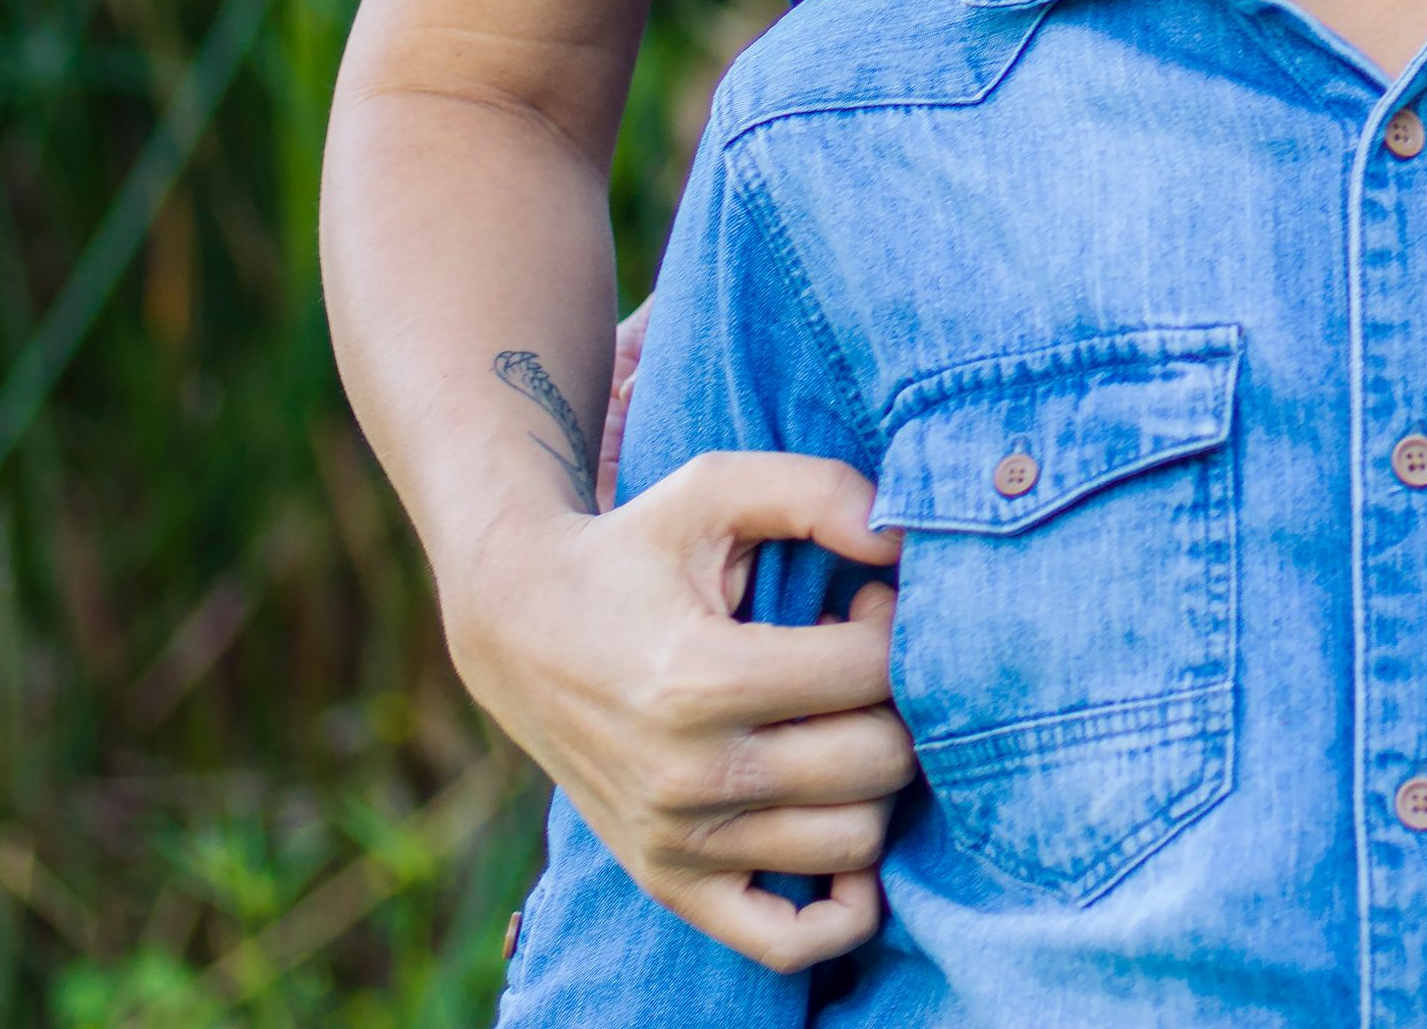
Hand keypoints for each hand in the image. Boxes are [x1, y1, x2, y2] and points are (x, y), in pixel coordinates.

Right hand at [443, 451, 914, 968]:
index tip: (868, 597)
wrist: (521, 627)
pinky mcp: (672, 883)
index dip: (895, 621)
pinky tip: (842, 825)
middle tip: (861, 658)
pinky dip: (842, 907)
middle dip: (898, 700)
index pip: (871, 671)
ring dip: (875, 779)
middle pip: (878, 763)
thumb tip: (904, 542)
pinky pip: (785, 941)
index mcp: (701, 680)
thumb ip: (822, 493)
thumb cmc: (636, 547)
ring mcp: (679, 844)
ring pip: (855, 843)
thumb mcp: (717, 485)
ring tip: (838, 720)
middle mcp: (688, 777)